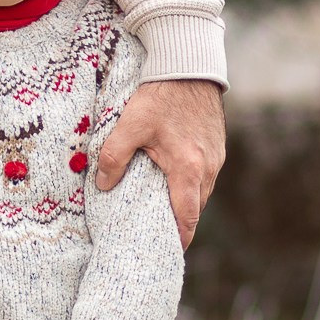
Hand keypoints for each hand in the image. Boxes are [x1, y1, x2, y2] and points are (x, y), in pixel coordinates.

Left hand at [95, 76, 225, 244]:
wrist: (190, 67)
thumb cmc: (161, 95)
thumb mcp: (130, 124)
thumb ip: (113, 156)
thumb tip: (102, 185)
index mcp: (188, 168)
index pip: (186, 217)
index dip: (178, 239)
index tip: (165, 253)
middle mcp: (208, 168)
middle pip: (195, 209)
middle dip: (179, 225)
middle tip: (157, 236)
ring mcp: (216, 158)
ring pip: (201, 194)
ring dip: (185, 205)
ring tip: (162, 213)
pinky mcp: (216, 147)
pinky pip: (205, 178)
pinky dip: (191, 187)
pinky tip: (173, 184)